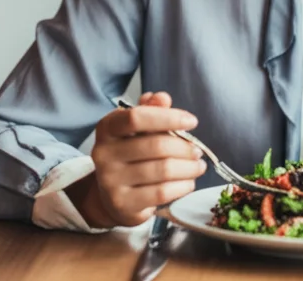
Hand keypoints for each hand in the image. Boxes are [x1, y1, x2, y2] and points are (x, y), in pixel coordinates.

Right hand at [70, 91, 205, 227]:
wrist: (110, 196)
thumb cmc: (130, 155)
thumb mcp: (137, 130)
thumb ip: (151, 111)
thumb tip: (162, 98)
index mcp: (107, 128)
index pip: (137, 117)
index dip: (168, 118)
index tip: (192, 121)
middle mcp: (104, 153)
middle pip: (156, 145)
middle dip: (185, 147)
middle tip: (198, 150)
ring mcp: (110, 181)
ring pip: (163, 170)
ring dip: (189, 167)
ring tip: (198, 166)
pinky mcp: (122, 203)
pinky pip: (162, 192)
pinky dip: (183, 185)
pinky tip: (189, 181)